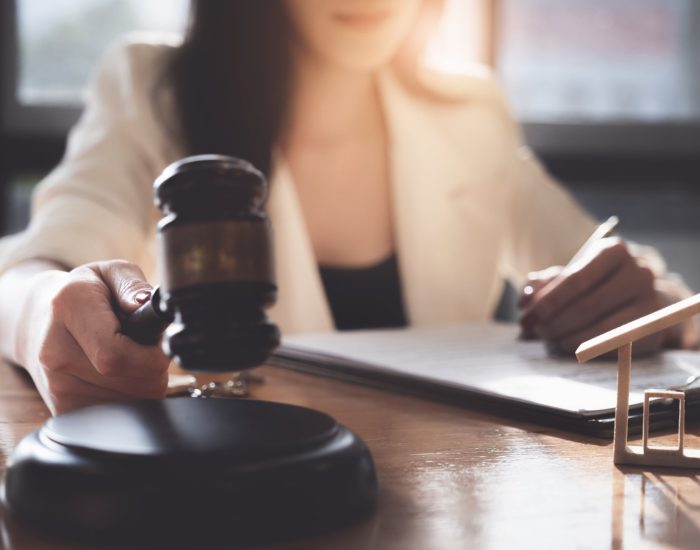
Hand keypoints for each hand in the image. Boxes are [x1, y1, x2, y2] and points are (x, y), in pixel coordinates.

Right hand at [18, 260, 169, 413]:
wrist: (42, 321)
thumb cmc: (86, 295)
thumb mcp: (111, 273)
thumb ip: (132, 284)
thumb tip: (146, 303)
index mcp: (69, 307)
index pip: (116, 353)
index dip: (151, 353)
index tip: (157, 340)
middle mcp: (56, 351)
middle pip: (129, 379)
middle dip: (153, 365)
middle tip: (145, 345)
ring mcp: (57, 384)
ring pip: (129, 399)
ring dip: (144, 381)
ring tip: (130, 356)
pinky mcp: (63, 408)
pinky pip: (117, 411)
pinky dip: (130, 395)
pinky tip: (119, 375)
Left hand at [518, 238, 672, 356]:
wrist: (641, 299)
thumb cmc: (596, 284)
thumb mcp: (570, 275)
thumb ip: (544, 284)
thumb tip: (526, 298)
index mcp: (613, 251)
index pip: (575, 279)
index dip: (547, 301)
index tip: (527, 315)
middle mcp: (638, 273)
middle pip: (587, 305)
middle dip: (553, 322)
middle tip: (535, 331)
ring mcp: (651, 302)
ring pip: (600, 328)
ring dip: (566, 337)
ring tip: (549, 338)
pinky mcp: (653, 329)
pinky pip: (614, 344)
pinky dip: (586, 347)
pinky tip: (568, 345)